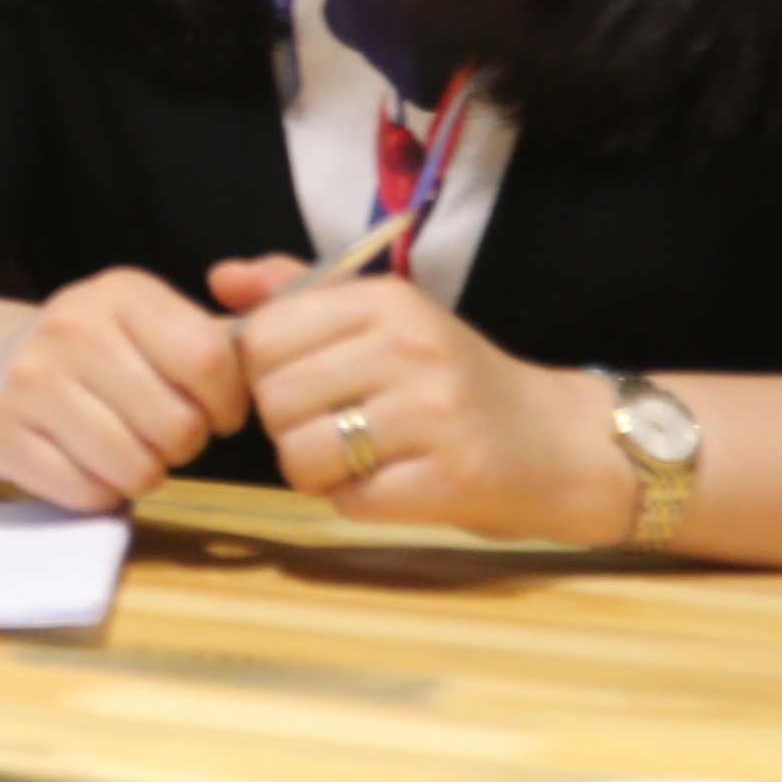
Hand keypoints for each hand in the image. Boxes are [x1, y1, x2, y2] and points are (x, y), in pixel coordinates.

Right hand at [0, 264, 254, 511]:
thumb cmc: (97, 353)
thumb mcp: (152, 322)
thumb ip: (222, 336)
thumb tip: (288, 343)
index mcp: (121, 292)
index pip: (210, 360)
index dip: (228, 403)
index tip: (216, 410)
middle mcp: (71, 327)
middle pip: (178, 426)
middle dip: (183, 443)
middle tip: (160, 430)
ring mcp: (29, 379)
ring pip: (136, 468)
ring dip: (144, 471)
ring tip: (124, 445)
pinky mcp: (1, 431)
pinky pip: (89, 494)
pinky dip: (100, 491)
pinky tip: (85, 461)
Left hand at [216, 258, 633, 544]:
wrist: (560, 444)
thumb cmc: (455, 381)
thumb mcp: (386, 319)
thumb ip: (300, 295)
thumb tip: (221, 278)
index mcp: (387, 300)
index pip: (262, 335)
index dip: (260, 373)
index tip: (297, 385)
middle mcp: (409, 347)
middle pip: (274, 399)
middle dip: (286, 426)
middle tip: (332, 428)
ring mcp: (433, 414)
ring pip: (300, 454)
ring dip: (315, 471)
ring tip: (358, 458)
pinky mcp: (450, 479)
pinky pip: (348, 501)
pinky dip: (356, 502)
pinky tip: (393, 485)